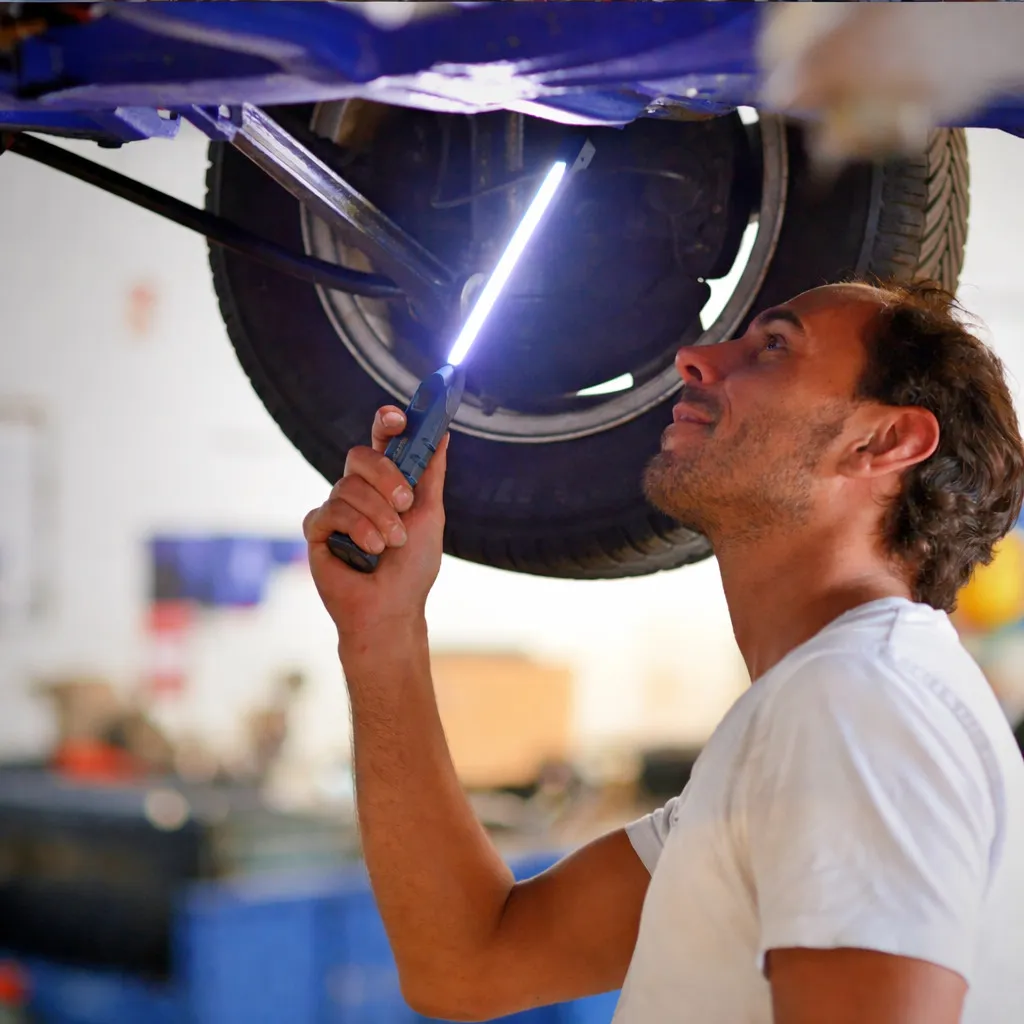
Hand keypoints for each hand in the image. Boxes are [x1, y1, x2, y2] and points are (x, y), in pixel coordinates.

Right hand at [303, 405, 448, 642]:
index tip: (397, 418)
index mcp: (386, 483)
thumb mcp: (430, 515)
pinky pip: (331, 511)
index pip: (380, 441)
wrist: (392, 609)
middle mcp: (358, 491)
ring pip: (348, 486)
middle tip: (405, 504)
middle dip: (386, 477)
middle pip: (359, 455)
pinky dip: (356, 530)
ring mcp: (336, 509)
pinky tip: (368, 551)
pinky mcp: (317, 530)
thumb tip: (442, 434)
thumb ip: (430, 474)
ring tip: (391, 544)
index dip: (385, 423)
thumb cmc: (412, 567)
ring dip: (378, 516)